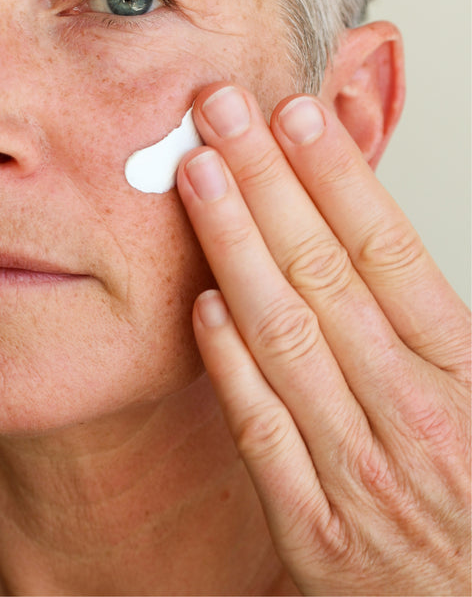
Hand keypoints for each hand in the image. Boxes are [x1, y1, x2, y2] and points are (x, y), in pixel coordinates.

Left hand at [177, 83, 470, 594]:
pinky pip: (262, 432)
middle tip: (221, 112)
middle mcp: (411, 415)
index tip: (293, 115)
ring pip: (284, 335)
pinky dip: (229, 363)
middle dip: (267, 181)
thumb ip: (447, 328)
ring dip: (234, 245)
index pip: (389, 251)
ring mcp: (358, 473)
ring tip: (198, 173)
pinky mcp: (315, 531)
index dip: (337, 176)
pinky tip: (200, 300)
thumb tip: (391, 248)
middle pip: (324, 273)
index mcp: (467, 379)